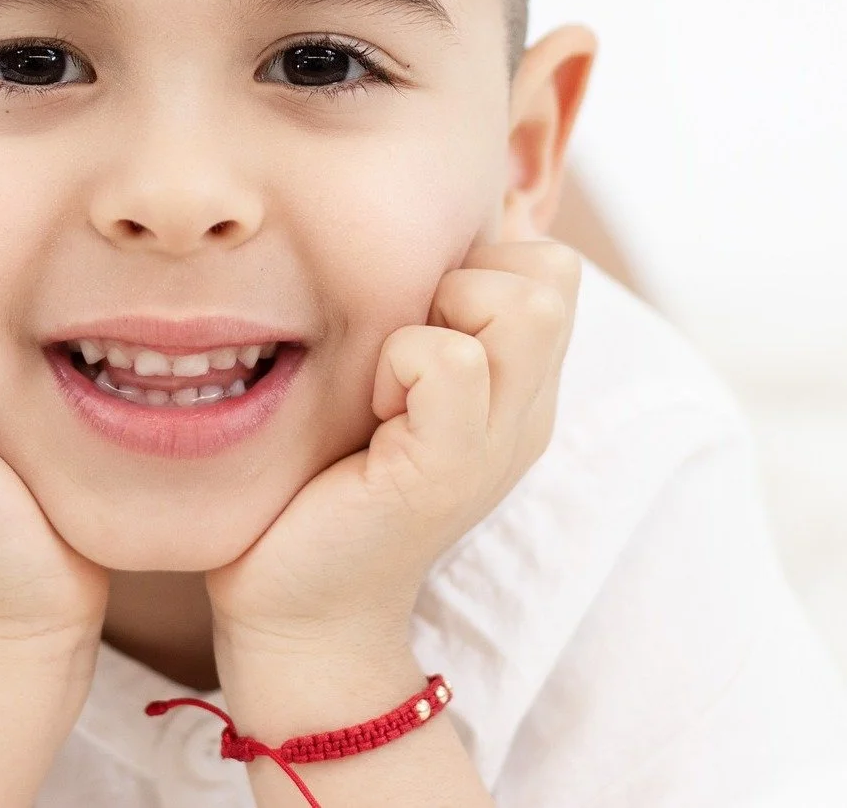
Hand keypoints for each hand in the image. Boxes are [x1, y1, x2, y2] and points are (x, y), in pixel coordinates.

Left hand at [206, 239, 581, 654]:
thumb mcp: (390, 386)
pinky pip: (449, 359)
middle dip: (467, 274)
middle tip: (401, 340)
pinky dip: (397, 362)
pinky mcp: (446, 469)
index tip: (413, 316)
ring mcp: (497, 442)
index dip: (478, 260)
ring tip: (386, 378)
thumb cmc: (329, 482)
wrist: (301, 609)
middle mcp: (526, 410)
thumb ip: (421, 321)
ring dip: (433, 315)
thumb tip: (411, 244)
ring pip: (523, 304)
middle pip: (552, 270)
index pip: (549, 262)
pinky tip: (369, 411)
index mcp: (518, 386)